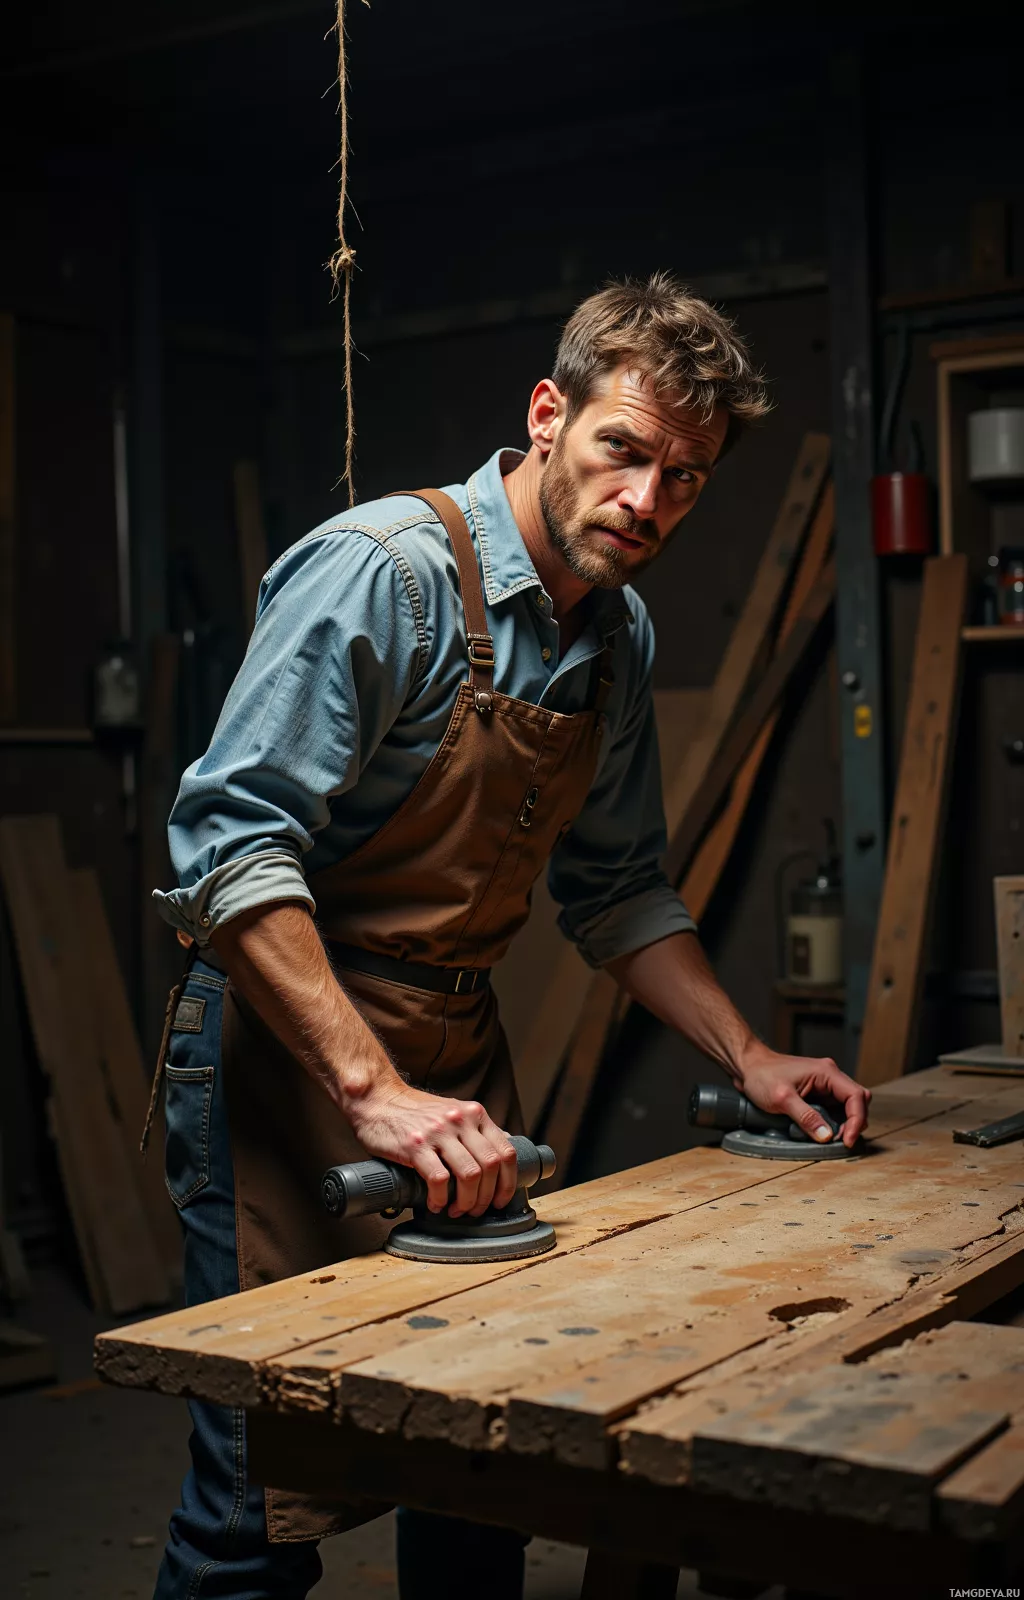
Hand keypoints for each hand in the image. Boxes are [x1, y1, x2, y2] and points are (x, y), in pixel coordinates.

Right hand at [345, 1080, 518, 1216]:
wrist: (377, 1099)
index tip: (500, 1200)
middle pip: (490, 1167)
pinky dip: (439, 1199)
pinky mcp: (415, 1145)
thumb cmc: (413, 1111)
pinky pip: (439, 1180)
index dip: (508, 1183)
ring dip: (466, 1202)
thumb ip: (475, 1129)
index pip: (506, 1151)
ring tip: (456, 1210)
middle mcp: (460, 1120)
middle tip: (475, 1210)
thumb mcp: (452, 1111)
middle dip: (486, 1197)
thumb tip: (502, 1147)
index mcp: (474, 1114)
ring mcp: (438, 1132)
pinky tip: (435, 1204)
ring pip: (469, 1175)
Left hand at [736, 1041, 869, 1148]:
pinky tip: (822, 1132)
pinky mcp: (816, 1094)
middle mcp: (829, 1077)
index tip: (846, 1140)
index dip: (856, 1120)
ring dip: (843, 1124)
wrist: (748, 1067)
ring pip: (846, 1107)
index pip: (856, 1096)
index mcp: (827, 1072)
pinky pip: (832, 1110)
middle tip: (841, 1142)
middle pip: (857, 1101)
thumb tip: (826, 1136)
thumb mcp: (782, 1098)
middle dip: (854, 1123)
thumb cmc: (762, 1075)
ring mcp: (824, 1086)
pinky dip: (832, 1123)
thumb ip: (805, 1117)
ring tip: (831, 1139)